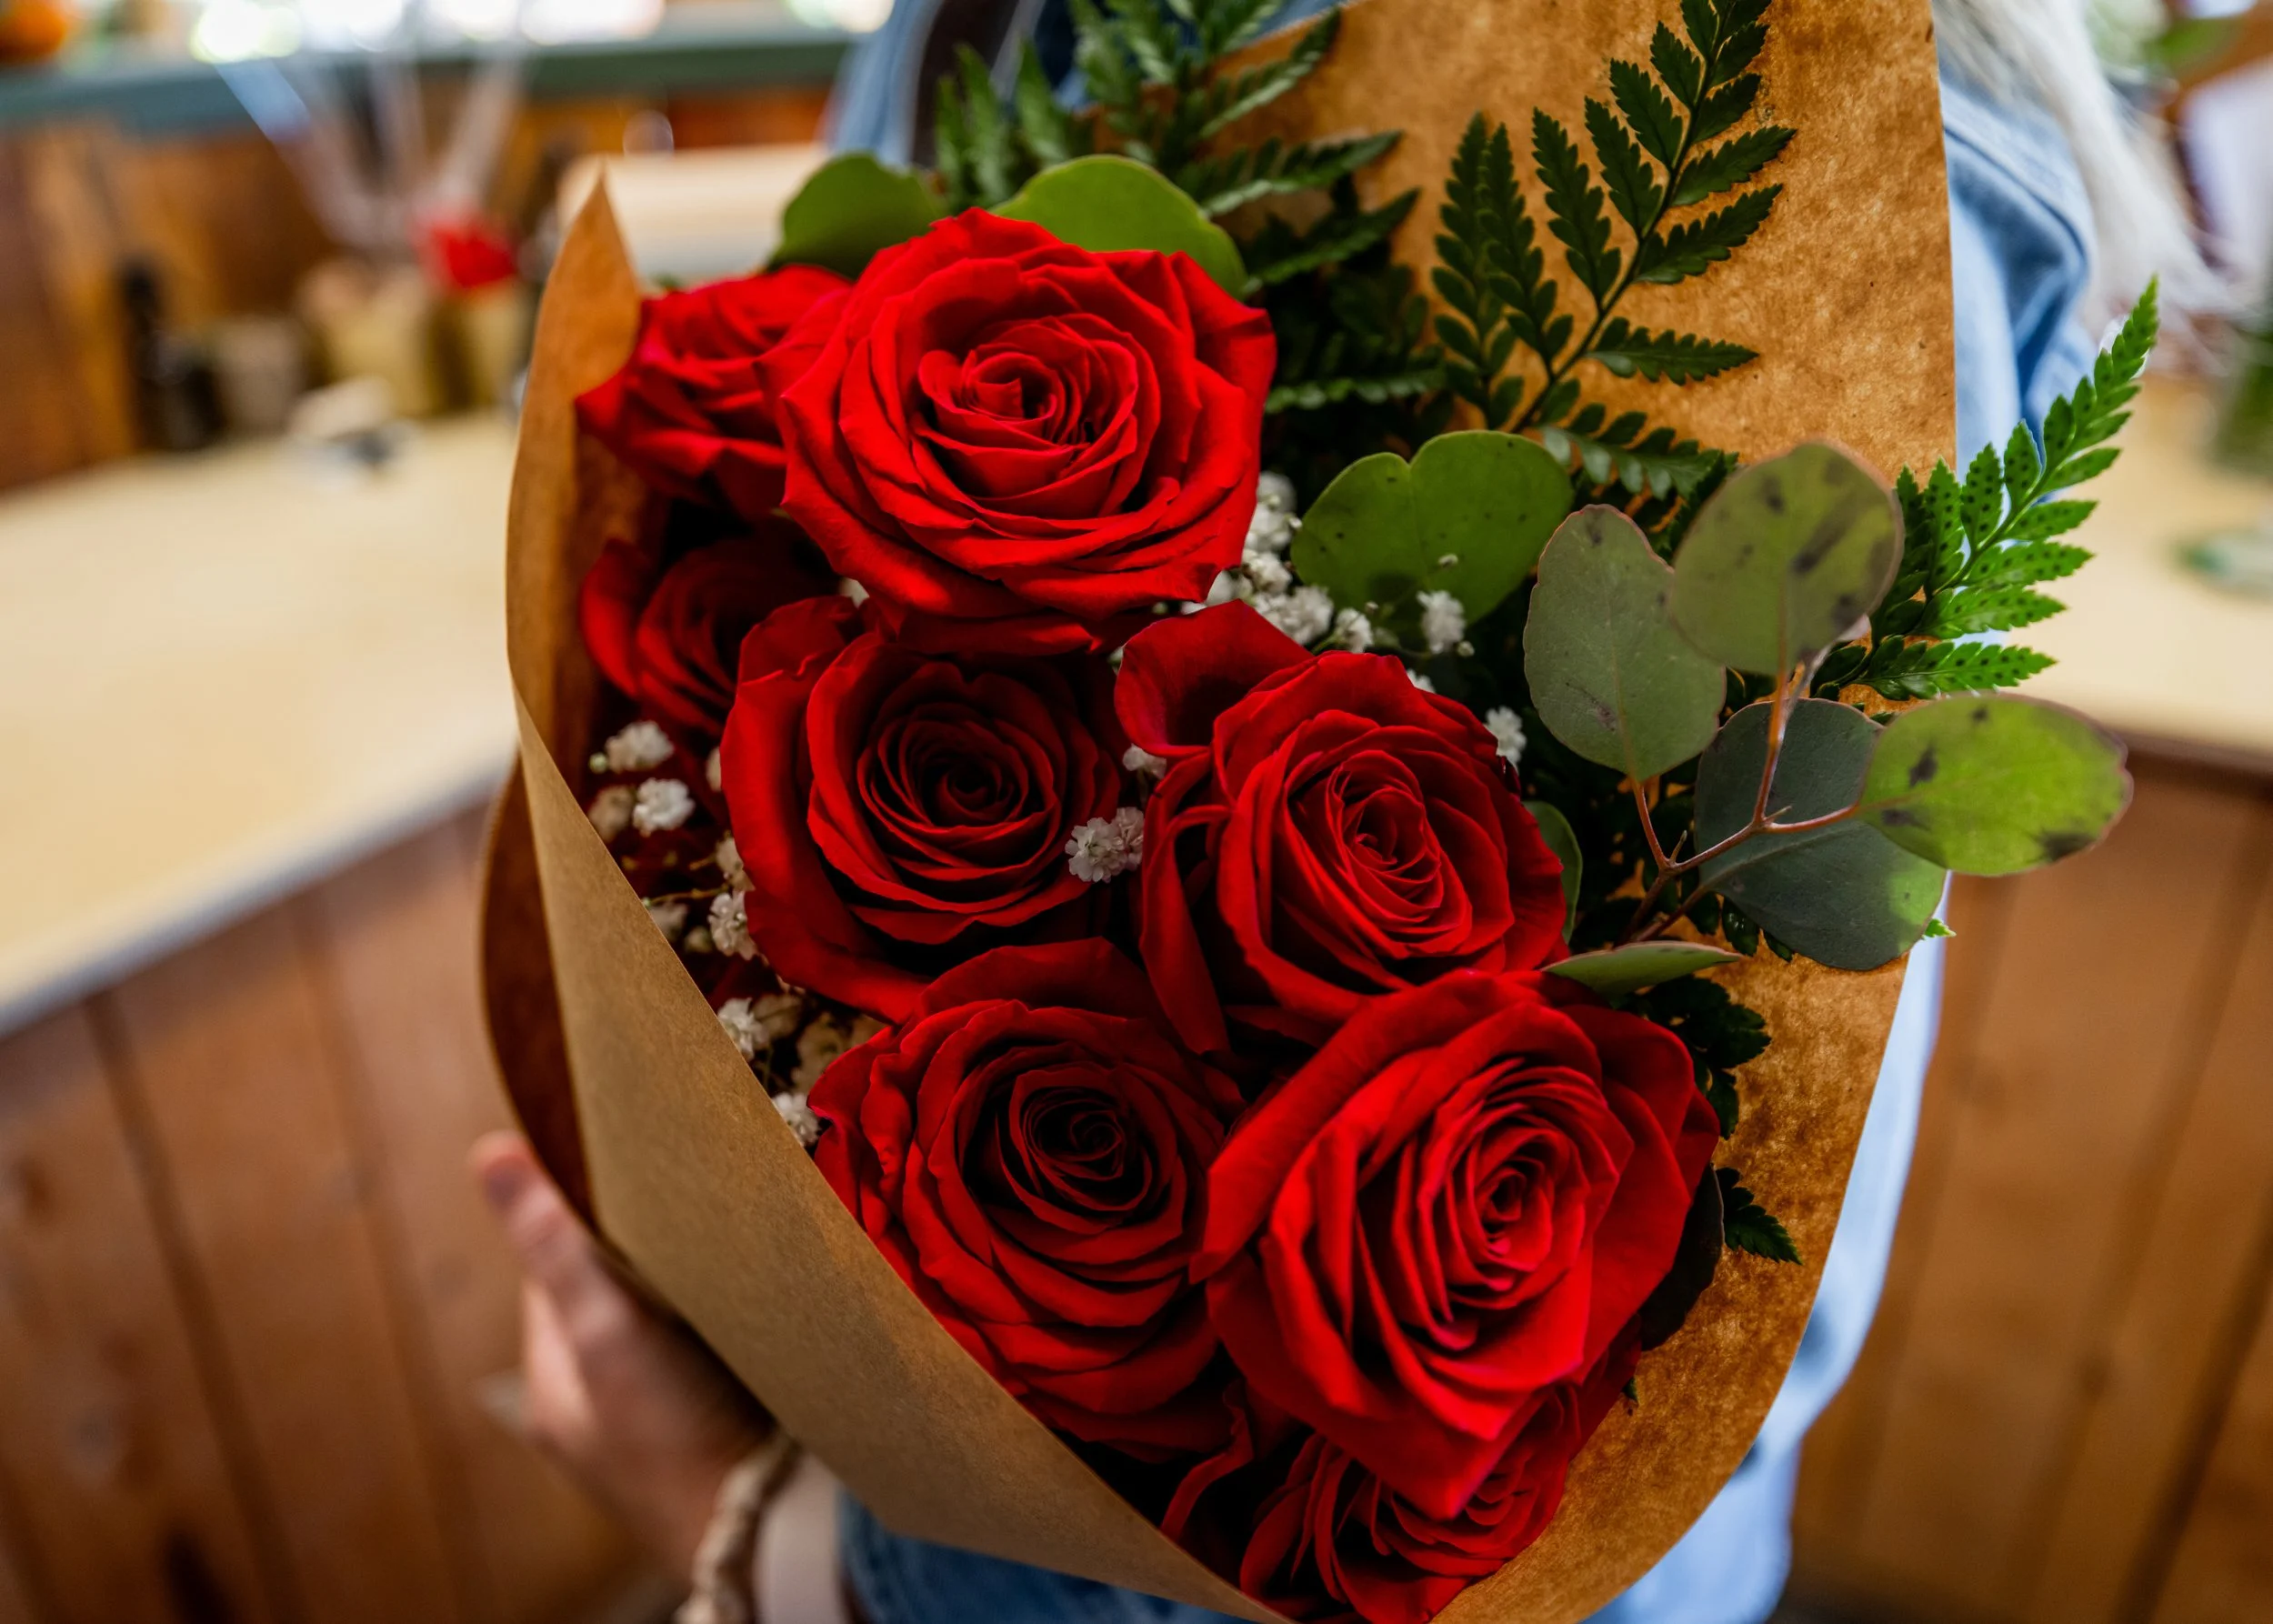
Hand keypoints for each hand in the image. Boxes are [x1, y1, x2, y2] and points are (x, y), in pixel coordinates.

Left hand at [472, 1131, 769, 1578]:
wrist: (760, 1528)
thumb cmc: (672, 1436)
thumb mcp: (606, 1329)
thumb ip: (554, 1245)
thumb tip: (489, 1152)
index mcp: (550, 1383)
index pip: (551, 1271)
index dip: (584, 1218)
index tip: (625, 1174)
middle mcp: (590, 1406)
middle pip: (606, 1296)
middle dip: (641, 1254)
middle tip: (688, 1211)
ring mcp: (646, 1423)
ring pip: (655, 1328)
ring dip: (682, 1292)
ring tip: (721, 1253)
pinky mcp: (701, 1430)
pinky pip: (699, 1356)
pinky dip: (717, 1328)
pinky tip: (746, 1313)